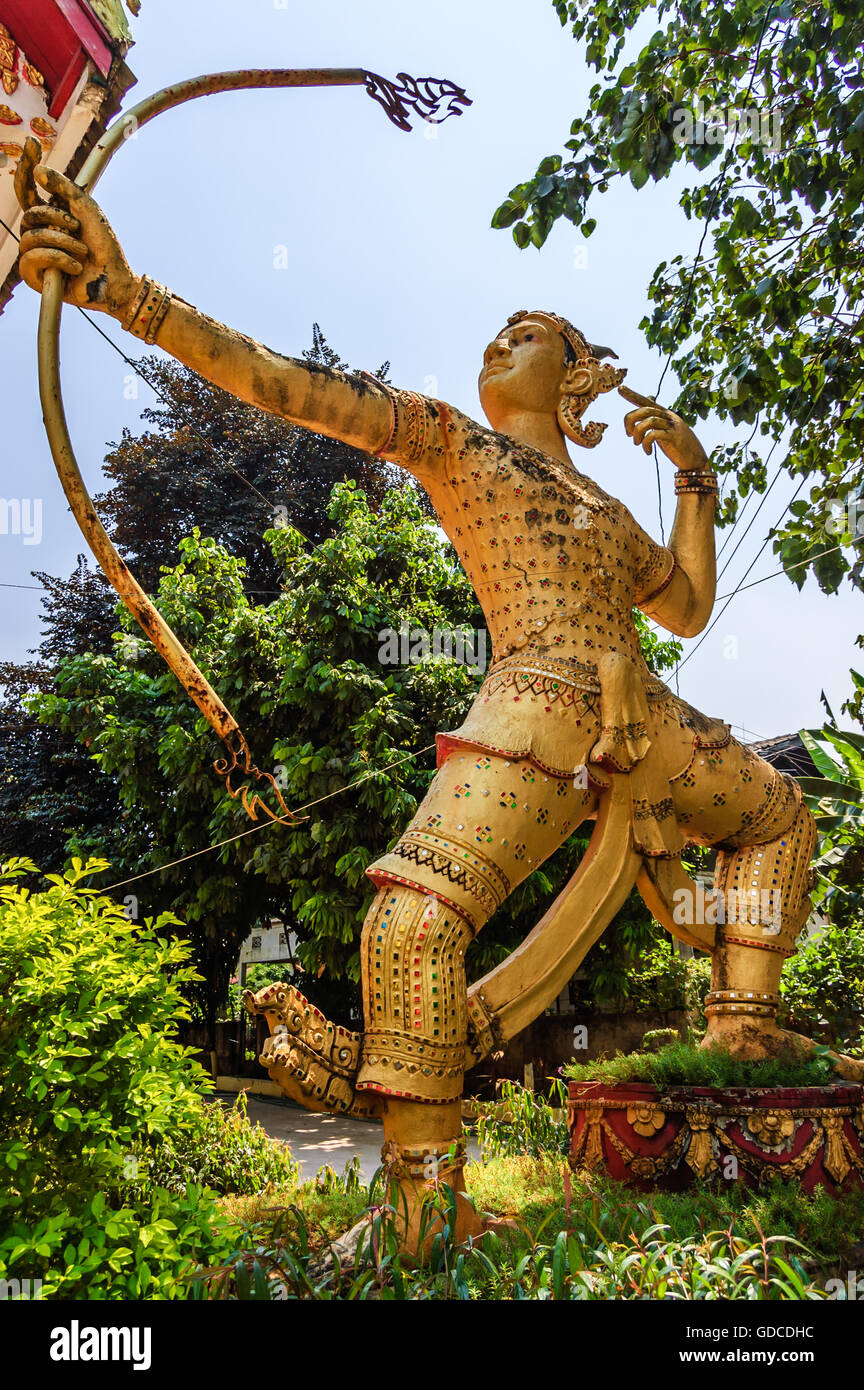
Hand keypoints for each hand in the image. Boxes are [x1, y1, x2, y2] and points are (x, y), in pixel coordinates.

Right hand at [17, 148, 135, 316]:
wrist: (114, 278)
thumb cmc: (103, 245)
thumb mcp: (86, 209)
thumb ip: (63, 187)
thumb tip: (38, 171)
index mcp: (48, 216)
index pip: (27, 190)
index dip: (26, 166)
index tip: (32, 142)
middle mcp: (38, 233)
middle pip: (30, 214)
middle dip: (57, 219)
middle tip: (79, 228)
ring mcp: (35, 255)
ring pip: (32, 237)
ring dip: (63, 242)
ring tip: (82, 252)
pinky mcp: (35, 276)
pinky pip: (33, 258)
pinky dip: (58, 259)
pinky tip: (76, 267)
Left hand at [619, 384, 709, 471]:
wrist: (695, 460)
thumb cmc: (677, 445)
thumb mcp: (665, 429)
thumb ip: (656, 417)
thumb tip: (649, 401)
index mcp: (665, 414)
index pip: (646, 402)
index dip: (633, 395)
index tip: (620, 388)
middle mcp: (669, 416)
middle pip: (645, 410)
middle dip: (631, 420)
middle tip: (628, 434)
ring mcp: (672, 426)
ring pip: (648, 421)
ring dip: (637, 433)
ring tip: (637, 443)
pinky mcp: (673, 437)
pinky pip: (654, 435)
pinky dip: (646, 443)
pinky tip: (647, 452)